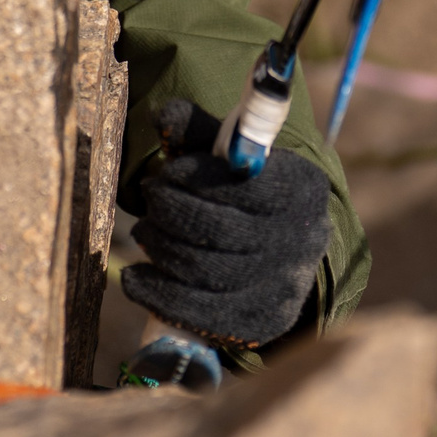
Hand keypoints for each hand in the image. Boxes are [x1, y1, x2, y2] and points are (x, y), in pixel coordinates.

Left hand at [120, 97, 331, 349]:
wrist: (285, 248)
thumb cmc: (248, 191)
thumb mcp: (232, 155)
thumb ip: (200, 132)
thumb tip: (165, 114)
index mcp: (301, 188)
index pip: (243, 184)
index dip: (196, 177)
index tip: (169, 172)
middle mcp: (301, 240)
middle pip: (218, 229)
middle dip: (170, 209)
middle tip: (150, 197)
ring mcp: (283, 286)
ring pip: (205, 270)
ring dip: (161, 247)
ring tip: (145, 231)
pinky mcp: (261, 322)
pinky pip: (200, 312)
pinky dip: (158, 294)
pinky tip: (135, 277)